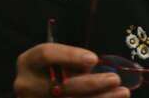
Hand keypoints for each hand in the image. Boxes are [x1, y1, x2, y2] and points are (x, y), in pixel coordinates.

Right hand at [14, 43, 128, 97]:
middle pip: (60, 86)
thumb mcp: (64, 59)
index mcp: (29, 62)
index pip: (46, 54)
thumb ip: (77, 61)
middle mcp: (26, 85)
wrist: (45, 87)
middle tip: (115, 79)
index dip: (70, 56)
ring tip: (122, 92)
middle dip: (91, 84)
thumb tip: (103, 66)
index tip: (94, 59)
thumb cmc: (61, 68)